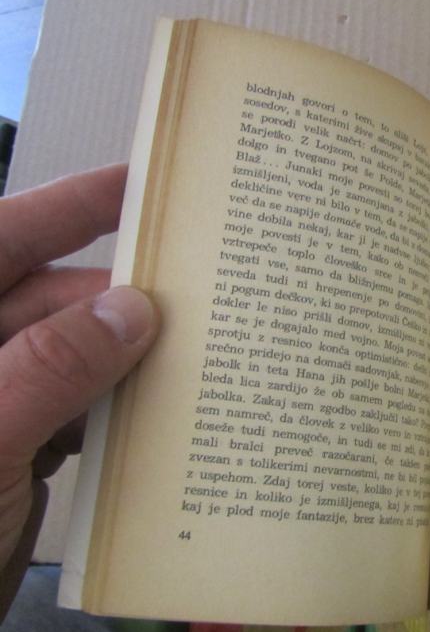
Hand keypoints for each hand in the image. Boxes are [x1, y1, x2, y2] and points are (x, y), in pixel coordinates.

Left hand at [0, 165, 158, 618]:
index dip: (71, 204)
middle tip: (207, 298)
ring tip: (201, 354)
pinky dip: (115, 410)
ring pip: (70, 359)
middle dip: (121, 303)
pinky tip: (159, 414)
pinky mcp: (13, 449)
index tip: (145, 182)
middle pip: (50, 303)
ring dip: (128, 361)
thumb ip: (52, 366)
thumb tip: (134, 308)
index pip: (4, 240)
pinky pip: (73, 409)